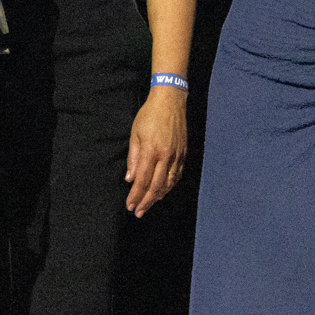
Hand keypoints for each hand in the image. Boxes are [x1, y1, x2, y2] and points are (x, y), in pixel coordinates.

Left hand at [125, 84, 187, 216]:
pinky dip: (170, 186)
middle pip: (156, 186)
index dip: (136, 195)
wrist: (170, 102)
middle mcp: (166, 156)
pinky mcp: (184, 154)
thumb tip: (130, 179)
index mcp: (151, 151)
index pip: (142, 180)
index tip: (130, 206)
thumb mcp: (135, 134)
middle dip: (146, 201)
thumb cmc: (149, 115)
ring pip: (168, 183)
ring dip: (158, 197)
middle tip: (138, 212)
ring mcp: (177, 156)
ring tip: (148, 205)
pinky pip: (177, 176)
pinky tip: (163, 191)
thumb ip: (133, 158)